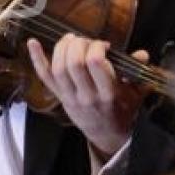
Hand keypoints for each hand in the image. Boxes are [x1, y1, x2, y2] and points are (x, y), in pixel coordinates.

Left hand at [27, 34, 148, 158]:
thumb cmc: (123, 109)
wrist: (107, 134)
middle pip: (74, 63)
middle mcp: (87, 96)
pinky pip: (45, 77)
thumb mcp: (136, 92)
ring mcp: (70, 97)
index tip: (104, 46)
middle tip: (87, 41)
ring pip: (58, 68)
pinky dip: (37, 59)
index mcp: (108, 93)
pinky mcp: (59, 97)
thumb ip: (138, 72)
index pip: (95, 63)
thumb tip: (142, 54)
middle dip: (79, 44)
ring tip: (72, 39)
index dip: (97, 47)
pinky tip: (32, 42)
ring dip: (63, 47)